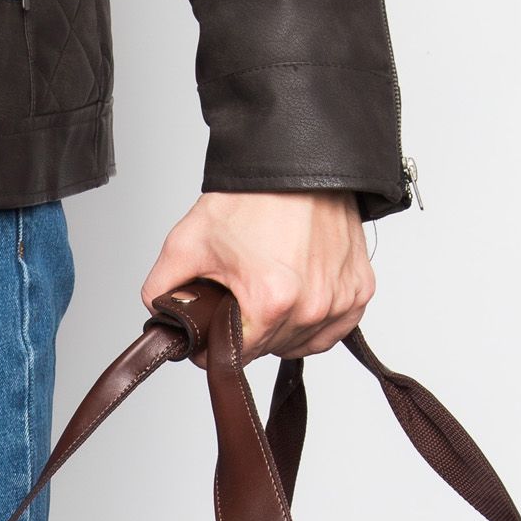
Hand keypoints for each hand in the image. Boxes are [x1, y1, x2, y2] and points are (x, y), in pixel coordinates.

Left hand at [141, 189, 374, 363]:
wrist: (297, 164)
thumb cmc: (252, 197)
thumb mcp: (187, 241)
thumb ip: (161, 288)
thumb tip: (160, 317)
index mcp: (271, 301)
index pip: (236, 356)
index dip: (215, 346)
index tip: (210, 328)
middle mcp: (312, 307)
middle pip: (268, 350)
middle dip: (247, 331)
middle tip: (239, 295)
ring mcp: (340, 300)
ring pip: (300, 344)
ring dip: (281, 330)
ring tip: (268, 291)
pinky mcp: (360, 291)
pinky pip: (333, 330)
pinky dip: (314, 323)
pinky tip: (297, 299)